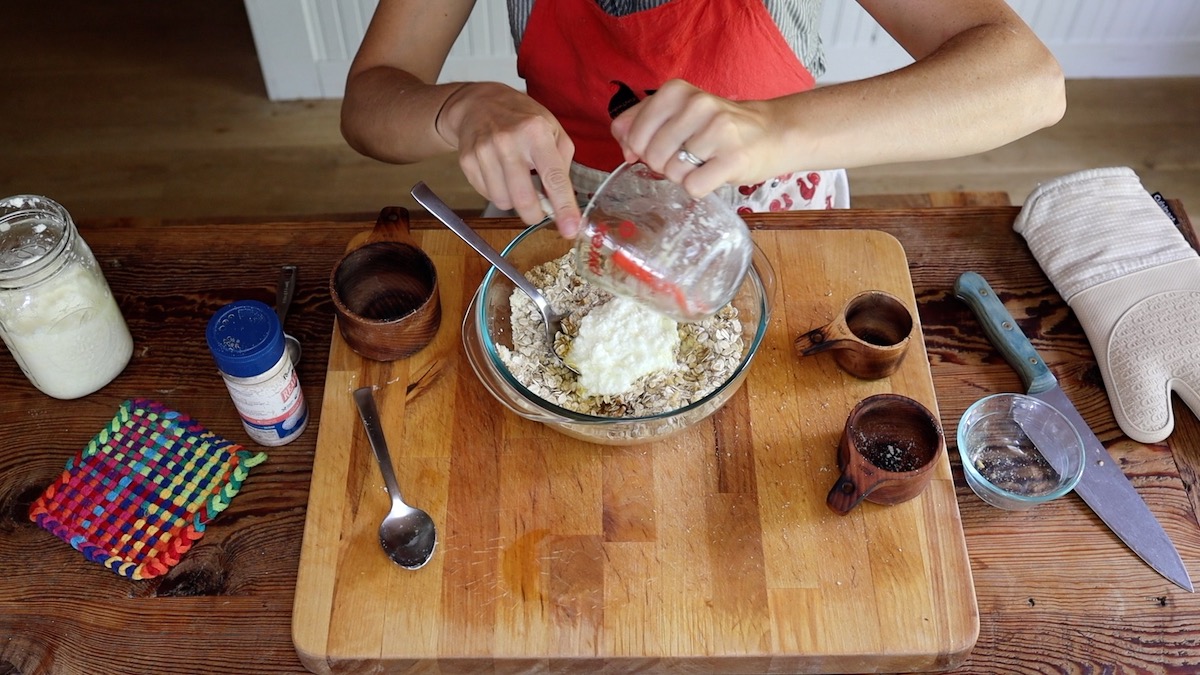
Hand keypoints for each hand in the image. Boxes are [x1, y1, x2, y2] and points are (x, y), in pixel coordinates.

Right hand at [438, 82, 580, 236]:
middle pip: (523, 198)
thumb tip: (560, 200)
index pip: (553, 178)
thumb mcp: (552, 130)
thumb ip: (562, 164)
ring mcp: (484, 151)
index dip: (563, 207)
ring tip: (515, 180)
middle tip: (538, 211)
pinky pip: (487, 195)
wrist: (478, 103)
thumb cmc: (522, 118)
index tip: (570, 230)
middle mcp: (508, 142)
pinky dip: (497, 192)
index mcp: (536, 132)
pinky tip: (500, 174)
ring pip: (503, 201)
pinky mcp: (467, 161)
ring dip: (514, 200)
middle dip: (534, 214)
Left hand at [610, 79, 778, 197]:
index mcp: (676, 91)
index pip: (632, 133)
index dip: (641, 149)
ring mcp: (717, 131)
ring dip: (685, 176)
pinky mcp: (733, 158)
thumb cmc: (718, 127)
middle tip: (690, 155)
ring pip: (673, 173)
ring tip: (706, 161)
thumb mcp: (679, 112)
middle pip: (652, 156)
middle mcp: (696, 105)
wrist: (771, 132)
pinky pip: (693, 187)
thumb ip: (642, 119)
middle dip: (665, 164)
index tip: (664, 146)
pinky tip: (715, 172)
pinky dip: (700, 187)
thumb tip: (620, 138)